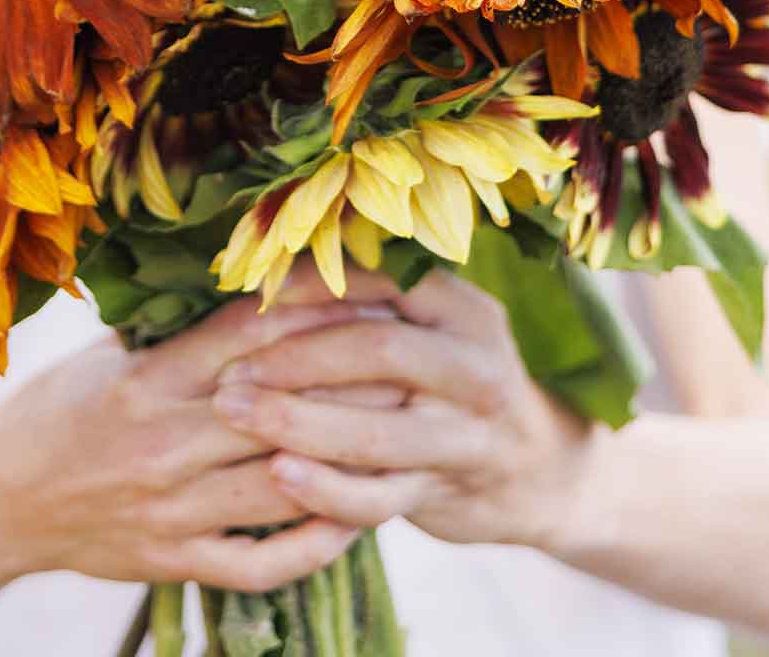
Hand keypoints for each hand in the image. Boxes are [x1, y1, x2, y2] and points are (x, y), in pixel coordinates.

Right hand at [0, 276, 401, 594]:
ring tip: (406, 432)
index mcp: (150, 378)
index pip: (252, 336)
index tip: (375, 294)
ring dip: (350, 458)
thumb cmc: (62, 407)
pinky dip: (314, 542)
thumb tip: (262, 278)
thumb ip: (182, 327)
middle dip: (354, 383)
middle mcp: (165, 442)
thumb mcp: (113, 351)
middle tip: (414, 360)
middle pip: (282, 408)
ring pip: (283, 483)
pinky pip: (260, 561)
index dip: (320, 311)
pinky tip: (358, 516)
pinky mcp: (176, 561)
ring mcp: (172, 510)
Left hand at [210, 270, 595, 553]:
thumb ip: (380, 306)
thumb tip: (275, 272)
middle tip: (230, 369)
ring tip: (233, 414)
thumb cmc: (454, 382)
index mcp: (463, 310)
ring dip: (297, 423)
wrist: (538, 471)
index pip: (385, 281)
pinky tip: (279, 477)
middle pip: (378, 352)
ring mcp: (466, 435)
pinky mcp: (448, 492)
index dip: (314, 284)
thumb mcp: (440, 329)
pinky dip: (326, 489)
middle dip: (294, 359)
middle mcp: (474, 366)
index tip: (252, 291)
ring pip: (376, 431)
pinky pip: (381, 497)